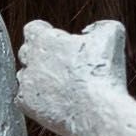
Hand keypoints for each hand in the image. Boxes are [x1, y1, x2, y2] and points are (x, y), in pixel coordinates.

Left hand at [16, 16, 130, 135]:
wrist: (95, 110)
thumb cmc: (103, 72)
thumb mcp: (112, 34)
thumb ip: (99, 26)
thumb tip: (89, 33)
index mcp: (44, 38)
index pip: (33, 29)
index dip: (44, 33)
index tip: (56, 40)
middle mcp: (30, 58)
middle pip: (26, 51)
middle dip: (40, 55)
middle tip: (61, 64)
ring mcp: (26, 82)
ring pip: (24, 75)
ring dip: (38, 78)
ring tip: (60, 85)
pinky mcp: (26, 104)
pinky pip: (23, 98)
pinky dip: (36, 99)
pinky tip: (53, 100)